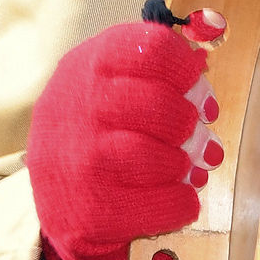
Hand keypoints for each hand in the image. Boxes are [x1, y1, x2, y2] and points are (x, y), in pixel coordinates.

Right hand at [26, 20, 220, 259]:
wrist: (56, 201)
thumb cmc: (96, 130)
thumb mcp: (108, 82)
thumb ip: (154, 66)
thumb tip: (204, 59)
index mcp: (86, 66)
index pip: (149, 48)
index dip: (185, 65)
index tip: (195, 80)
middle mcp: (78, 110)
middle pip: (159, 105)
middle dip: (188, 121)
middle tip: (196, 131)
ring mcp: (82, 163)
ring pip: (159, 157)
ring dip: (183, 162)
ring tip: (182, 164)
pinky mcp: (94, 211)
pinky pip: (164, 204)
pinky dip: (182, 201)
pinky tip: (178, 195)